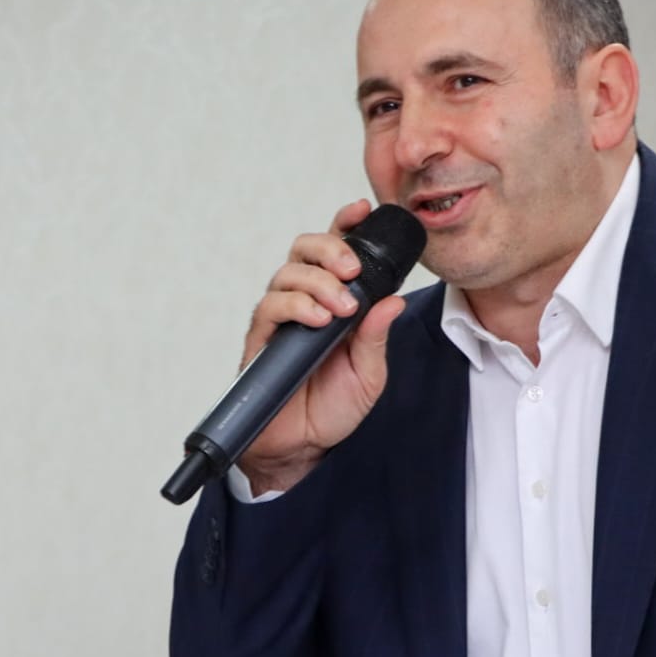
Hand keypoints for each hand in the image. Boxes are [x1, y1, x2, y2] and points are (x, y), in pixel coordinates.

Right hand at [237, 199, 406, 493]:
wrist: (303, 446)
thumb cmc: (334, 406)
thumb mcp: (370, 372)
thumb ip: (377, 336)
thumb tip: (394, 301)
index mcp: (335, 301)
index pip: (336, 252)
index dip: (345, 225)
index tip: (361, 210)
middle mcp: (305, 301)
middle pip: (305, 249)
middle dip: (330, 248)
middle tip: (352, 269)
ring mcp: (281, 318)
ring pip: (288, 273)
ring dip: (318, 283)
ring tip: (341, 308)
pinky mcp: (261, 338)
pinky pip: (270, 306)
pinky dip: (296, 305)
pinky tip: (317, 320)